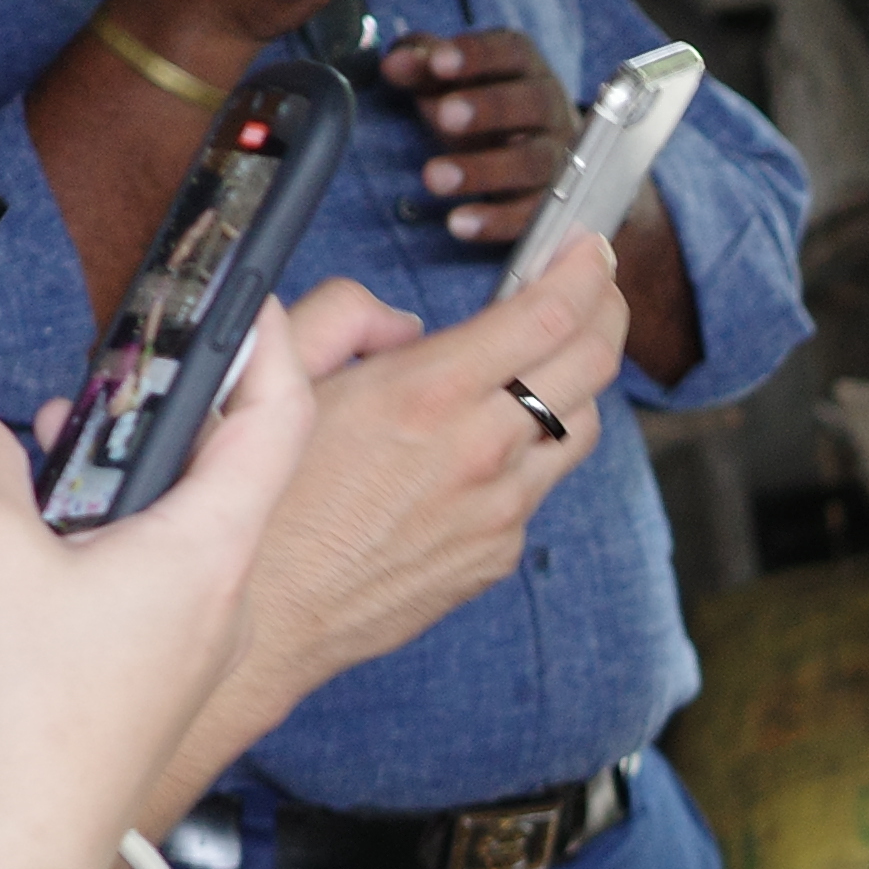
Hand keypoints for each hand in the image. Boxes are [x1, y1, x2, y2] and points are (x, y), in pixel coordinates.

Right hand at [0, 312, 308, 868]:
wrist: (23, 839)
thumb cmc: (21, 715)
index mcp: (211, 547)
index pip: (277, 415)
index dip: (263, 341)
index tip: (236, 295)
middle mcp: (227, 590)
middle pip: (233, 461)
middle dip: (175, 399)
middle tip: (121, 366)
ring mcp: (203, 634)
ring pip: (188, 516)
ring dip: (129, 469)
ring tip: (56, 447)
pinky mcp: (166, 667)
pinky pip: (160, 569)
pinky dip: (115, 529)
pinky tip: (48, 534)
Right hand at [235, 246, 632, 700]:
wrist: (262, 619)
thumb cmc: (260, 498)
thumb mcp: (279, 376)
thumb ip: (345, 316)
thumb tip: (402, 321)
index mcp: (428, 394)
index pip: (548, 314)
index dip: (585, 270)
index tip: (591, 248)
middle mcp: (478, 451)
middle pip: (592, 366)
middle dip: (608, 311)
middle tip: (600, 287)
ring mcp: (497, 511)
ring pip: (579, 430)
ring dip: (575, 386)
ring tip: (552, 362)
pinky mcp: (496, 556)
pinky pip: (536, 490)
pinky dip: (527, 457)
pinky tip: (492, 447)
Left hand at [373, 27, 564, 246]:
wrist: (533, 157)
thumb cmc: (482, 108)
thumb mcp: (452, 81)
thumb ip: (422, 65)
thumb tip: (394, 63)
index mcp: (526, 68)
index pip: (511, 52)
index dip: (477, 55)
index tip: (438, 62)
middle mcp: (551, 109)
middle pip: (532, 103)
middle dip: (489, 108)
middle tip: (444, 116)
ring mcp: (558, 158)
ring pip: (533, 162)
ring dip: (485, 169)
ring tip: (434, 177)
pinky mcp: (553, 204)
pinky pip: (532, 214)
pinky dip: (496, 220)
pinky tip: (458, 223)